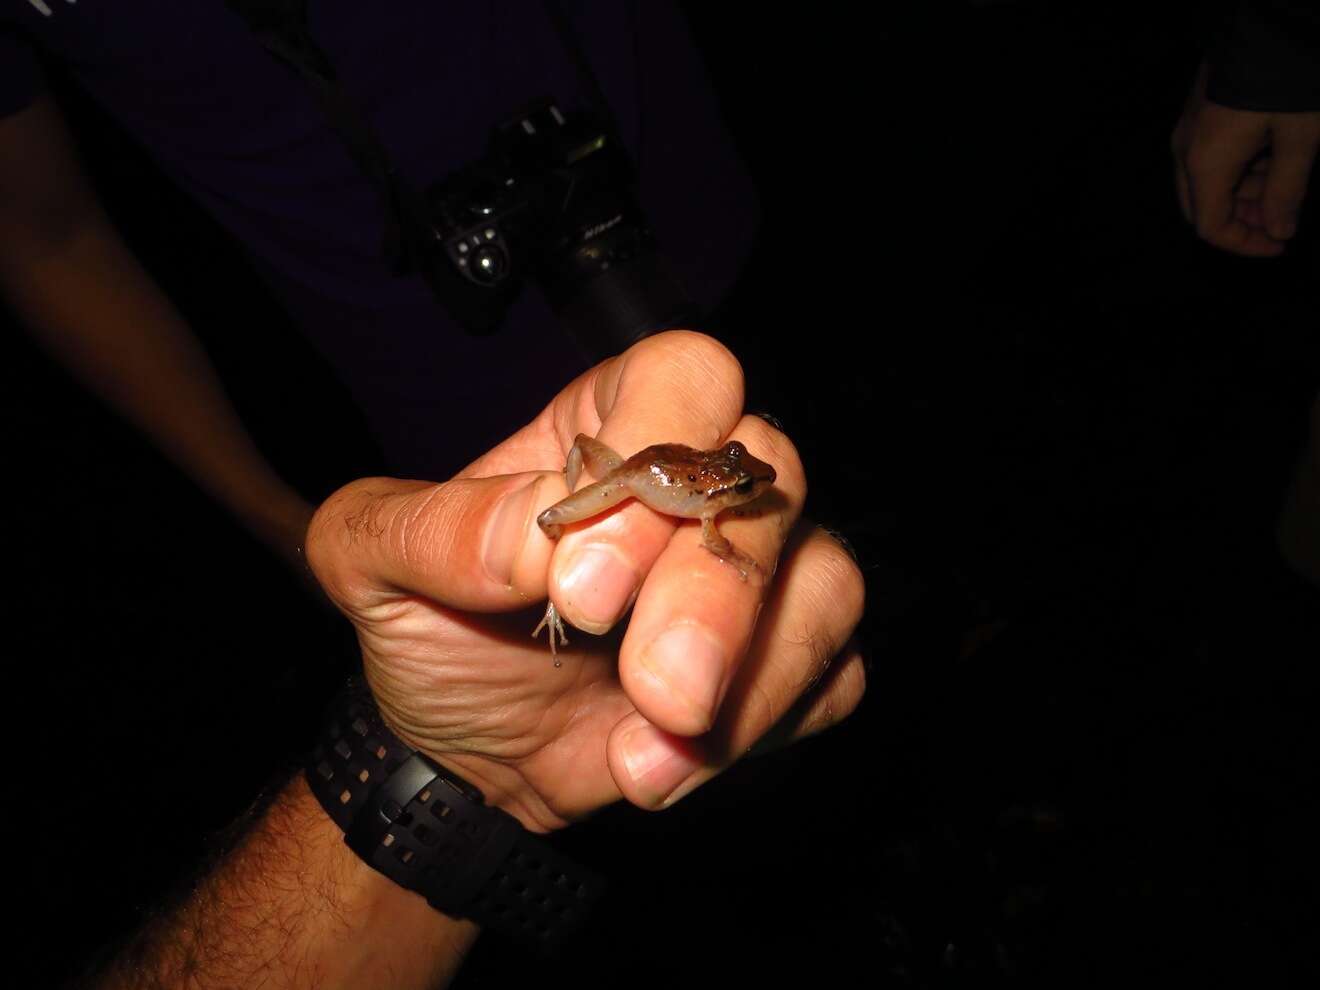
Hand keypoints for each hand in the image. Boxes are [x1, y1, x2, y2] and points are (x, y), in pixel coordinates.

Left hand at [305, 331, 865, 830]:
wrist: (469, 753)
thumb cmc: (432, 632)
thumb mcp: (371, 563)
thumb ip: (430, 528)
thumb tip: (534, 532)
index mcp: (610, 423)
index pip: (685, 378)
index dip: (655, 458)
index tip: (581, 585)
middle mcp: (699, 481)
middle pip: (772, 478)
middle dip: (717, 593)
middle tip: (653, 688)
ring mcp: (756, 571)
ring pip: (828, 580)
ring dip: (755, 678)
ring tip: (642, 754)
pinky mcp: (786, 658)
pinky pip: (837, 674)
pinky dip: (767, 728)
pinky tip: (666, 765)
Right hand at [1171, 62, 1319, 256]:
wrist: (1269, 20)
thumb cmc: (1287, 77)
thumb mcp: (1301, 137)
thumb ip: (1288, 191)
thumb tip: (1279, 230)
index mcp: (1206, 163)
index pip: (1211, 227)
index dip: (1245, 244)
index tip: (1281, 243)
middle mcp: (1186, 151)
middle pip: (1200, 209)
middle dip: (1241, 220)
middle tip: (1282, 217)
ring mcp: (1187, 130)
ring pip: (1204, 183)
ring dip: (1241, 193)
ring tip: (1284, 180)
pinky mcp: (1198, 113)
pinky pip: (1207, 157)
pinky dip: (1236, 169)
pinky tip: (1269, 155)